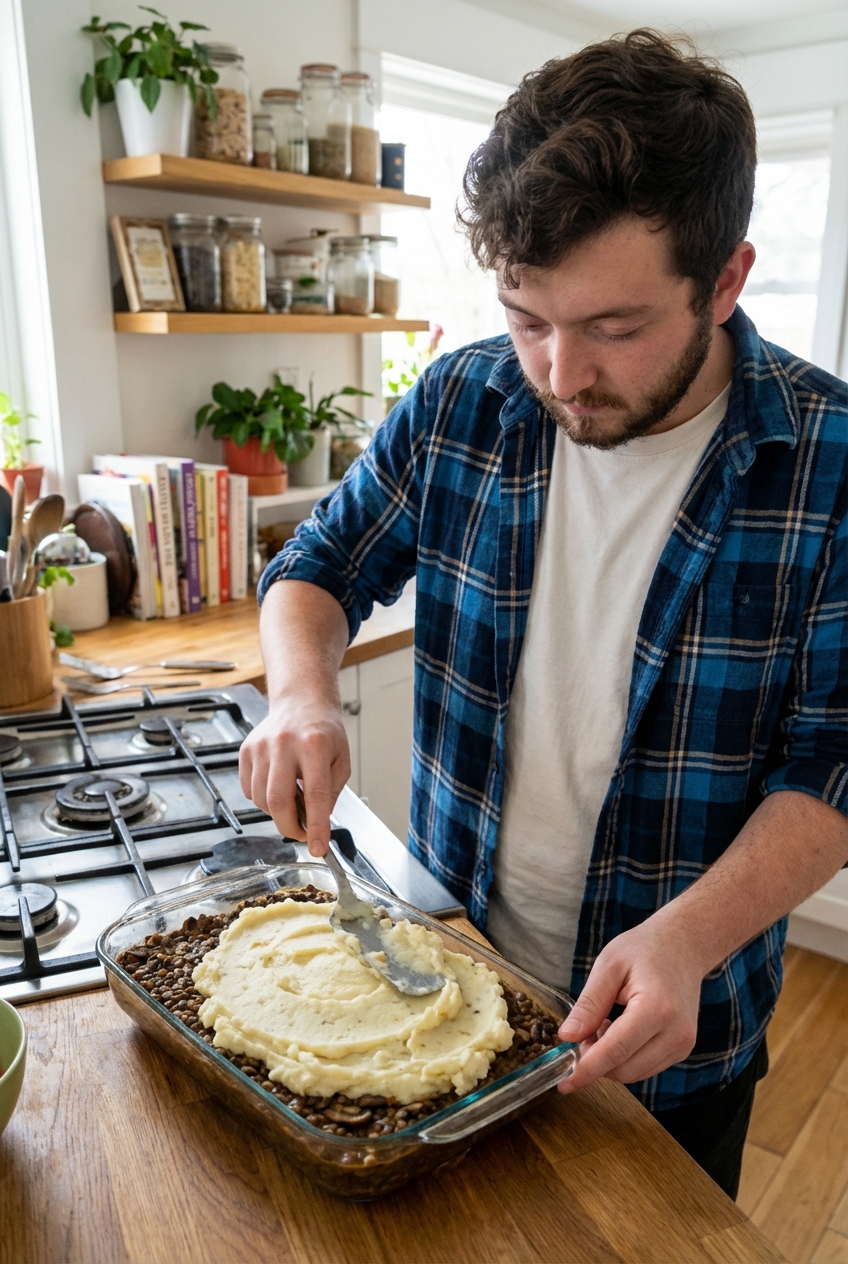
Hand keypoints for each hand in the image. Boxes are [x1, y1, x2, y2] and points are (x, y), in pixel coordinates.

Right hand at [238, 693, 350, 855]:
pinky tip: (278, 786)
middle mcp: (284, 744)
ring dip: (277, 812)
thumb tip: (316, 825)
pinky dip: (262, 799)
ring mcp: (261, 747)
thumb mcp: (342, 761)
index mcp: (315, 746)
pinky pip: (249, 790)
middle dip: (289, 827)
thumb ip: (331, 794)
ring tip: (293, 799)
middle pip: (278, 801)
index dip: (315, 826)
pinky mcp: (246, 750)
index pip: (315, 796)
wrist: (301, 702)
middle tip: (301, 834)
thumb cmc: (324, 731)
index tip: (317, 847)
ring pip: (261, 799)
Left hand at [556, 914, 705, 1092]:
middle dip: (596, 1061)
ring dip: (611, 1061)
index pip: (615, 1051)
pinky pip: (647, 1067)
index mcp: (656, 1009)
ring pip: (635, 1073)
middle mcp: (675, 1033)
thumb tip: (567, 1037)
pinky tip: (619, 1031)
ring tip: (602, 1026)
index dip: (587, 1070)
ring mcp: (683, 1044)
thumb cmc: (645, 949)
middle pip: (625, 1069)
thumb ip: (589, 1004)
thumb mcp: (608, 965)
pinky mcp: (683, 1048)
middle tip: (581, 1033)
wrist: (684, 945)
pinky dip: (626, 1058)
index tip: (564, 1084)